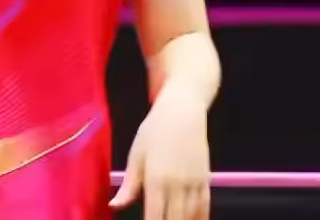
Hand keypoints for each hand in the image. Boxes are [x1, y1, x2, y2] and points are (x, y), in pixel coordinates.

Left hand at [109, 82, 210, 218]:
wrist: (183, 109)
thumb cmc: (154, 130)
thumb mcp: (136, 154)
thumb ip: (129, 185)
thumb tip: (114, 206)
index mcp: (156, 179)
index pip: (154, 217)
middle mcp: (177, 184)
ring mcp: (194, 182)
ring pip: (191, 215)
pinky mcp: (205, 178)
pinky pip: (205, 206)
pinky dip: (200, 218)